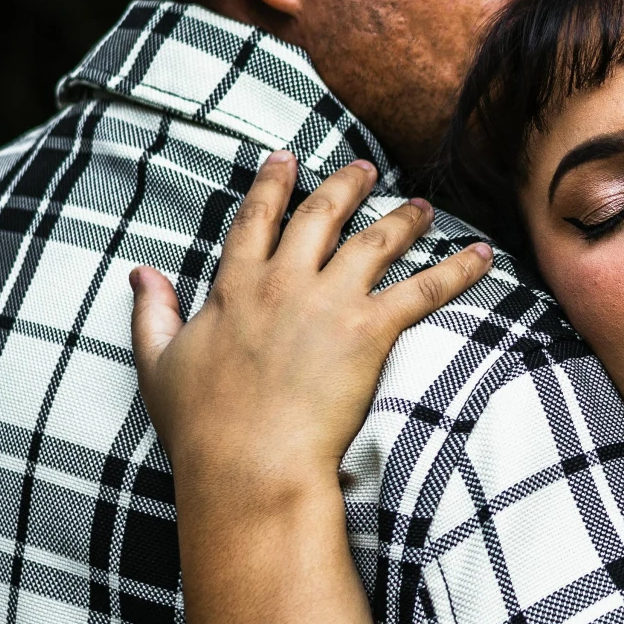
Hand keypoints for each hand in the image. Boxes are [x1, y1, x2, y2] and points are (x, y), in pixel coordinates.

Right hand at [127, 152, 492, 528]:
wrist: (247, 465)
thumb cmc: (202, 428)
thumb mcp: (159, 365)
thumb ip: (151, 313)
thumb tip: (140, 274)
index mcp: (235, 288)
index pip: (255, 221)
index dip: (272, 185)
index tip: (284, 159)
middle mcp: (283, 282)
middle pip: (320, 216)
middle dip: (345, 186)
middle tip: (365, 168)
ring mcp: (328, 302)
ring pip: (375, 241)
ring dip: (403, 218)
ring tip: (423, 205)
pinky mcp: (369, 330)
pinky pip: (424, 289)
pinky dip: (458, 269)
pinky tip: (483, 255)